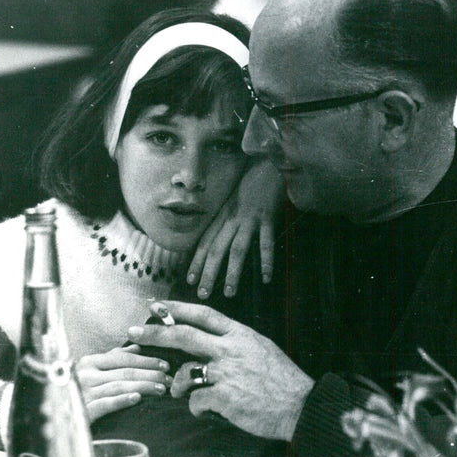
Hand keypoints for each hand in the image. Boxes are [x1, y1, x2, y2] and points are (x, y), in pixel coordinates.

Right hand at [75, 345, 171, 422]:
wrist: (57, 416)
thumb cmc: (78, 390)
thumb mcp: (92, 370)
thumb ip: (113, 357)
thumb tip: (136, 347)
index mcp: (89, 362)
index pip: (123, 358)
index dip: (146, 360)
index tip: (165, 365)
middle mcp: (85, 375)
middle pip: (125, 372)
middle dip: (150, 374)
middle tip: (168, 379)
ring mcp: (83, 393)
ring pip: (119, 386)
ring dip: (144, 387)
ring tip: (161, 389)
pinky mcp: (83, 412)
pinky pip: (105, 404)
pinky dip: (121, 400)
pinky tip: (137, 399)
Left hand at [127, 301, 313, 440]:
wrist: (300, 405)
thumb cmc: (281, 379)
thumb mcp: (261, 348)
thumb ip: (234, 343)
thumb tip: (209, 342)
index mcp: (240, 334)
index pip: (204, 314)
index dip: (177, 308)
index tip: (157, 305)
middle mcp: (230, 349)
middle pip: (184, 336)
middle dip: (154, 333)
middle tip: (133, 332)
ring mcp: (226, 373)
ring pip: (184, 373)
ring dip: (176, 385)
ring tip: (181, 392)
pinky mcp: (224, 397)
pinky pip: (195, 401)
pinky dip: (197, 407)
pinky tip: (209, 410)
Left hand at [187, 158, 283, 298]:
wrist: (268, 162)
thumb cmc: (253, 180)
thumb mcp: (234, 198)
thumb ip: (228, 216)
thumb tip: (222, 237)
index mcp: (223, 215)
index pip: (205, 241)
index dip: (196, 261)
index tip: (189, 279)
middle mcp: (232, 218)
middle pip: (216, 250)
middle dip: (208, 273)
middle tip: (201, 294)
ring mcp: (249, 219)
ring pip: (237, 249)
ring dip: (232, 272)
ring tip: (229, 293)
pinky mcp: (267, 218)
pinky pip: (266, 243)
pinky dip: (266, 261)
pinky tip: (265, 278)